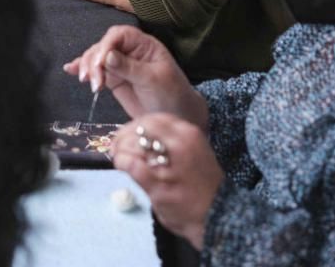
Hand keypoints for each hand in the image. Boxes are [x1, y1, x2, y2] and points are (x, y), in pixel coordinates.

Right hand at [63, 25, 205, 125]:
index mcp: (144, 45)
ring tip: (89, 84)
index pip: (119, 35)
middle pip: (103, 46)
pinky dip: (82, 69)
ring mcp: (120, 65)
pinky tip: (70, 70)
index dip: (106, 45)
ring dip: (88, 68)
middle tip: (94, 82)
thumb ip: (130, 67)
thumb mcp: (154, 80)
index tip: (100, 63)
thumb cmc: (172, 96)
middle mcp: (130, 51)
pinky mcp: (113, 79)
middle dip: (94, 62)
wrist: (177, 118)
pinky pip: (95, 71)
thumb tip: (107, 55)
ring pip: (96, 58)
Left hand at [112, 113, 222, 249]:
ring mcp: (168, 164)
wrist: (218, 215)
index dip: (135, 125)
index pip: (152, 119)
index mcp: (188, 134)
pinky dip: (121, 162)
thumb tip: (141, 136)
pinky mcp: (157, 184)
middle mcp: (179, 144)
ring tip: (118, 157)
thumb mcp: (193, 152)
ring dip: (119, 150)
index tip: (128, 134)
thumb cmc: (203, 185)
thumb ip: (170, 142)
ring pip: (131, 145)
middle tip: (116, 146)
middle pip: (139, 129)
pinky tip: (121, 166)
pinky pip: (130, 164)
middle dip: (123, 136)